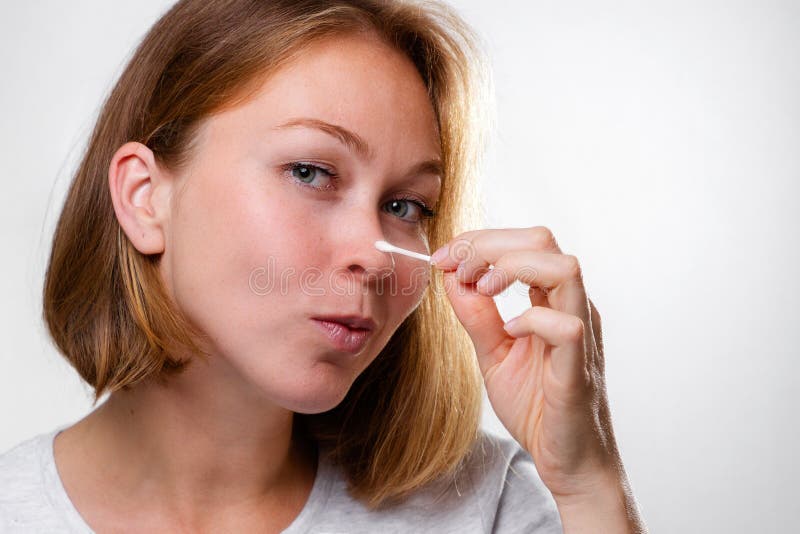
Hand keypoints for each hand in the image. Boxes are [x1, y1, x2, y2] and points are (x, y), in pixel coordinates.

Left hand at [431, 226, 619, 499]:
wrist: (567, 462)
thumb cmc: (537, 407)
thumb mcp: (493, 352)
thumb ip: (475, 315)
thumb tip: (451, 275)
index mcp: (553, 300)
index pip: (524, 242)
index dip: (479, 240)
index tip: (442, 257)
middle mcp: (572, 307)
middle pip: (543, 239)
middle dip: (489, 244)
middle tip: (456, 268)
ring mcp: (582, 334)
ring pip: (565, 267)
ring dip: (512, 268)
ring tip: (480, 289)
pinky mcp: (579, 368)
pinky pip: (568, 327)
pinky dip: (533, 320)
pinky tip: (511, 332)